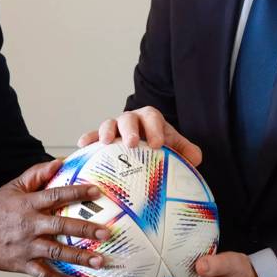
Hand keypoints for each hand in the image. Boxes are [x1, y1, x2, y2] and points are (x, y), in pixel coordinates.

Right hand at [0, 159, 110, 276]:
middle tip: (106, 232)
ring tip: (100, 261)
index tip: (96, 191)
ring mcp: (27, 247)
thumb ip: (37, 173)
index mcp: (28, 204)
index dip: (76, 192)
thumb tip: (59, 162)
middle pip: (60, 227)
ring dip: (79, 258)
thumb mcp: (14, 186)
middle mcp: (30, 226)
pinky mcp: (23, 264)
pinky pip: (45, 275)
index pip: (56, 195)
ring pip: (56, 253)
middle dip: (84, 230)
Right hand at [78, 106, 201, 166]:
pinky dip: (88, 139)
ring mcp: (114, 128)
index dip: (154, 129)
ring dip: (106, 132)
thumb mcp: (174, 147)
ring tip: (105, 143)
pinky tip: (82, 146)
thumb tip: (194, 158)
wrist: (144, 149)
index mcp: (150, 119)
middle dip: (129, 129)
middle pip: (128, 118)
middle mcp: (131, 120)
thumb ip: (186, 151)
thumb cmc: (159, 148)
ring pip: (108, 124)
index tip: (157, 144)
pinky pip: (92, 137)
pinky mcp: (100, 139)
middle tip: (132, 143)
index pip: (152, 118)